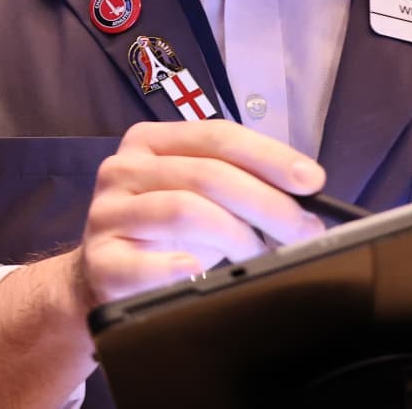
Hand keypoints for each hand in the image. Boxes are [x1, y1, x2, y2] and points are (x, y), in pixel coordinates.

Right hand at [75, 120, 326, 306]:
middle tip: (302, 230)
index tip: (311, 181)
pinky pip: (144, 264)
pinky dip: (177, 268)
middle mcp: (123, 169)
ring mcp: (108, 213)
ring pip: (185, 211)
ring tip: (256, 256)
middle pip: (208, 174)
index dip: (269, 156)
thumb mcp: (200, 195)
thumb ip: (240, 182)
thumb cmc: (166, 231)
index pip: (217, 136)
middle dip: (267, 203)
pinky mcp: (100, 259)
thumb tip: (306, 192)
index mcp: (149, 142)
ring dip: (236, 236)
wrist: (104, 274)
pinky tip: (196, 270)